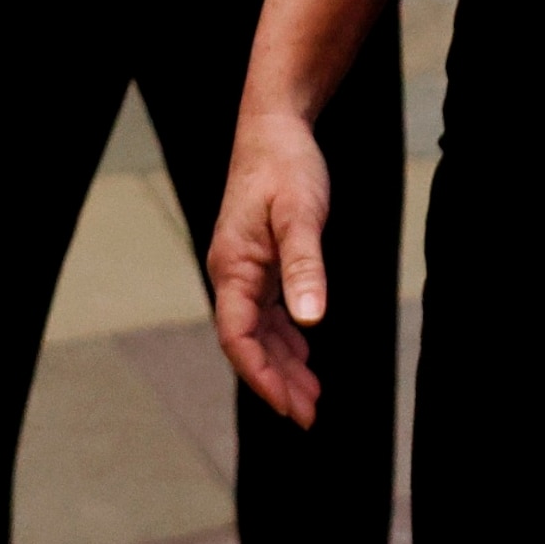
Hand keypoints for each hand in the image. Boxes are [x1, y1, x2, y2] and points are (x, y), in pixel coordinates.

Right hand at [208, 108, 333, 425]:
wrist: (275, 128)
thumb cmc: (286, 167)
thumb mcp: (301, 215)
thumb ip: (305, 266)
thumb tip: (311, 320)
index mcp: (233, 268)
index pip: (238, 338)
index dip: (261, 376)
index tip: (289, 406)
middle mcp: (232, 274)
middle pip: (248, 343)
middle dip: (276, 382)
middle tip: (308, 416)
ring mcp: (245, 269)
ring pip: (259, 331)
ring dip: (283, 364)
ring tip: (312, 397)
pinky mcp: (260, 260)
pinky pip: (268, 312)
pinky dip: (286, 337)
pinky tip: (304, 352)